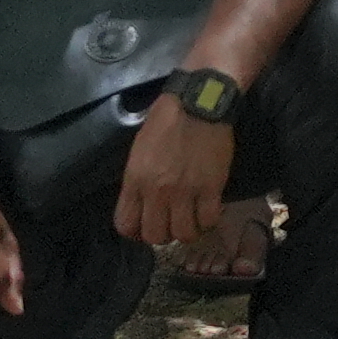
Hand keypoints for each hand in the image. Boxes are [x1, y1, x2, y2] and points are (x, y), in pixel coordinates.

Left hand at [110, 98, 236, 249]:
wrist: (199, 103)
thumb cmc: (166, 121)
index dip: (136, 232)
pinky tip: (208, 210)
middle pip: (155, 236)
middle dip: (163, 234)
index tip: (146, 225)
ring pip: (183, 234)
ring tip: (192, 219)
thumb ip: (138, 181)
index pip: (126, 225)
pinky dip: (209, 220)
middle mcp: (157, 191)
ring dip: (187, 230)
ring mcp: (185, 191)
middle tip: (172, 222)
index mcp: (135, 180)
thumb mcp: (139, 151)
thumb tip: (143, 204)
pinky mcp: (212, 188)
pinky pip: (209, 221)